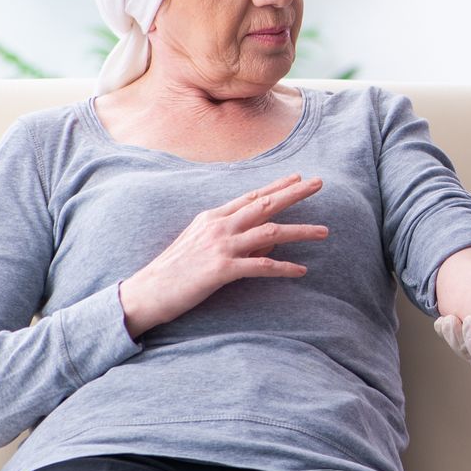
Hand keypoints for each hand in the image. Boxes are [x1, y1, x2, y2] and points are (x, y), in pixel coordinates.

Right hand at [118, 173, 326, 338]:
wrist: (146, 292)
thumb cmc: (175, 270)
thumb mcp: (201, 245)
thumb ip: (232, 236)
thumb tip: (268, 237)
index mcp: (212, 217)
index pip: (251, 196)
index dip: (276, 186)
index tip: (298, 177)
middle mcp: (219, 226)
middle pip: (265, 204)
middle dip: (294, 193)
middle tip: (319, 183)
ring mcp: (221, 246)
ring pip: (270, 232)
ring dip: (301, 231)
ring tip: (324, 231)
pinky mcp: (221, 270)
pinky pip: (261, 265)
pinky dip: (284, 267)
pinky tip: (301, 271)